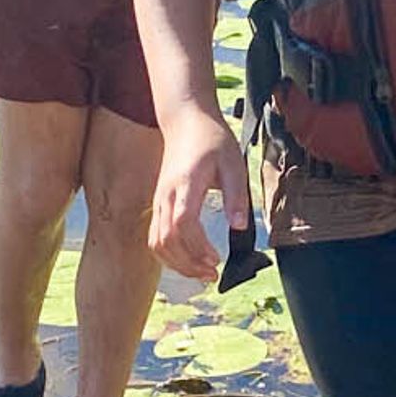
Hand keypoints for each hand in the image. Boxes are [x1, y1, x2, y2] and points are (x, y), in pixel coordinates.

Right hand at [150, 103, 250, 280]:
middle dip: (188, 264)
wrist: (185, 121)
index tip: (216, 259)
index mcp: (186, 184)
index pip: (183, 222)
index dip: (197, 246)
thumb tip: (240, 227)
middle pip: (167, 239)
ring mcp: (160, 200)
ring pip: (157, 242)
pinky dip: (169, 256)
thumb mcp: (233, 162)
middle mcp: (167, 195)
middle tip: (213, 275)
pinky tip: (188, 262)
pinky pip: (156, 237)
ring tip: (203, 273)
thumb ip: (237, 195)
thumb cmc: (212, 140)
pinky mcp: (159, 204)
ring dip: (178, 264)